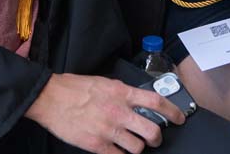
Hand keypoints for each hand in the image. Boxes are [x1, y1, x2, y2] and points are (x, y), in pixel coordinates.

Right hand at [24, 72, 185, 153]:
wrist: (50, 98)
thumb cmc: (74, 88)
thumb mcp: (104, 82)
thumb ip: (122, 92)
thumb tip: (137, 101)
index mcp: (122, 93)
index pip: (156, 102)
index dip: (173, 112)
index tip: (179, 118)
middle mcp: (119, 112)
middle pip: (152, 130)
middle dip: (158, 138)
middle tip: (156, 138)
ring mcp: (109, 130)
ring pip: (138, 147)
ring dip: (138, 147)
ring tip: (132, 143)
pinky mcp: (97, 145)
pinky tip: (117, 150)